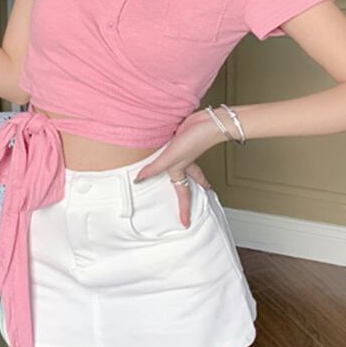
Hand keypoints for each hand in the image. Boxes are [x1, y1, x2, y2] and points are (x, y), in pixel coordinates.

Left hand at [133, 111, 225, 227]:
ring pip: (186, 164)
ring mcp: (184, 150)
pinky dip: (177, 149)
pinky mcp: (183, 138)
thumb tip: (139, 179)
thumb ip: (154, 168)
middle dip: (196, 187)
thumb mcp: (170, 158)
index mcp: (182, 170)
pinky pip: (178, 148)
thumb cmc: (193, 141)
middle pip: (190, 179)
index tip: (185, 223)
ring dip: (188, 169)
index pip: (183, 194)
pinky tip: (176, 143)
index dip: (184, 210)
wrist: (207, 123)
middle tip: (201, 192)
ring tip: (185, 170)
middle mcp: (184, 162)